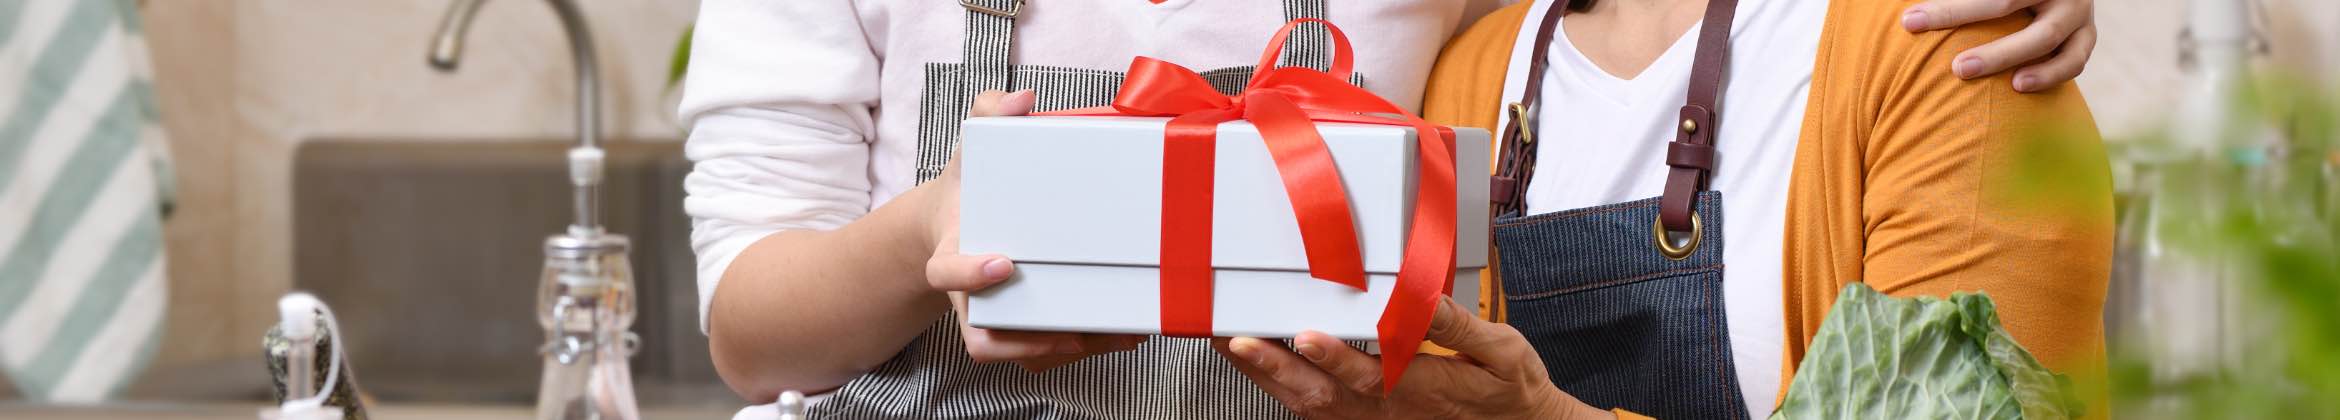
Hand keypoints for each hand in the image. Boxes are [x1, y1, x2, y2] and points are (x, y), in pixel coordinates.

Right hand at [923, 89, 1147, 371]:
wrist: (958, 223)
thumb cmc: (972, 187)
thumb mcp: (974, 146)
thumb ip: (990, 115)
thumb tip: (1021, 99)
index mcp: (950, 252)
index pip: (945, 273)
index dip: (969, 275)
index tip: (1005, 263)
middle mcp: (968, 296)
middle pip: (985, 336)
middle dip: (1030, 338)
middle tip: (1075, 325)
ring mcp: (995, 317)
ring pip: (1021, 353)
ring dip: (1070, 349)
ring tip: (1120, 331)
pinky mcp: (1021, 330)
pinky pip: (1043, 355)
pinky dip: (1082, 349)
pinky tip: (1123, 333)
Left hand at [1215, 299, 1610, 419]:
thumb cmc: (1508, 389)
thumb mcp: (1502, 351)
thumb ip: (1459, 326)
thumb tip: (1423, 297)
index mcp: (1424, 386)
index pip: (1372, 374)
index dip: (1336, 357)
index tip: (1307, 335)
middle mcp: (1389, 409)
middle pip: (1324, 394)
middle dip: (1276, 367)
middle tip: (1239, 339)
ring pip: (1311, 405)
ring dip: (1268, 377)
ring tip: (1232, 343)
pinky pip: (1315, 412)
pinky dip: (1280, 389)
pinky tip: (1256, 366)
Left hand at [1901, 0, 2095, 91]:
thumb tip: (1911, 12)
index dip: (1948, 8)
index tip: (1910, 21)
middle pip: (2007, 2)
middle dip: (1963, 21)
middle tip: (1926, 42)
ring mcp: (2077, 11)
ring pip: (2046, 36)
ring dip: (2004, 55)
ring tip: (1964, 71)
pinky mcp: (2087, 36)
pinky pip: (2073, 60)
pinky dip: (2048, 74)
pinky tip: (2017, 86)